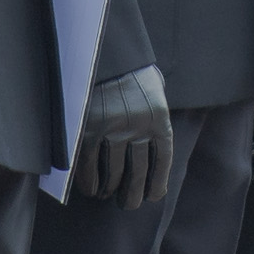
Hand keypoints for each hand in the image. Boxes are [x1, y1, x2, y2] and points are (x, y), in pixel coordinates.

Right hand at [74, 65, 172, 208]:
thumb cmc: (130, 69)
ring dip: (110, 191)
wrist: (105, 50)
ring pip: (114, 175)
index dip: (158, 183)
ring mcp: (114, 130)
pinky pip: (90, 165)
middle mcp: (140, 127)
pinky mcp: (90, 130)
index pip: (163, 161)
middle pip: (138, 174)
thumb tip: (153, 137)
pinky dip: (90, 182)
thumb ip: (155, 111)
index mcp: (159, 118)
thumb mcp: (154, 87)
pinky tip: (90, 189)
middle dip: (132, 195)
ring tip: (107, 196)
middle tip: (126, 204)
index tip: (152, 196)